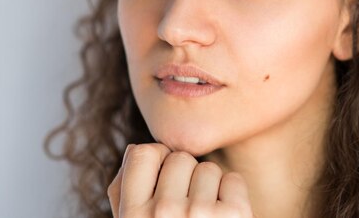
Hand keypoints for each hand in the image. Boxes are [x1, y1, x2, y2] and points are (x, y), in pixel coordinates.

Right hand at [107, 143, 254, 216]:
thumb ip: (126, 191)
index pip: (144, 152)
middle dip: (186, 177)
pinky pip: (233, 179)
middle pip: (180, 158)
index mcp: (132, 216)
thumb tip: (137, 148)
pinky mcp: (233, 217)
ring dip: (210, 189)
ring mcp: (199, 216)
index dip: (158, 161)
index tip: (165, 182)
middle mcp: (162, 214)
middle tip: (187, 210)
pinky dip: (233, 196)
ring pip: (208, 168)